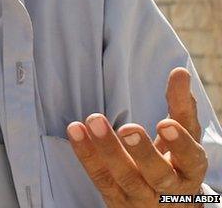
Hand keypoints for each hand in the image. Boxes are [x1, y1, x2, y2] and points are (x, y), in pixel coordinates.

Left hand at [67, 68, 207, 206]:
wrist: (165, 207)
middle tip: (127, 128)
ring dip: (108, 149)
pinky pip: (100, 177)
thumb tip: (180, 72)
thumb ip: (181, 108)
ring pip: (126, 177)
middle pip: (158, 174)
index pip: (190, 158)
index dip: (179, 143)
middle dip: (143, 152)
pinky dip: (86, 153)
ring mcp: (141, 196)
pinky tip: (75, 129)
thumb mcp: (184, 138)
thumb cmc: (175, 163)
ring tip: (94, 120)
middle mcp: (169, 187)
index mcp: (190, 170)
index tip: (165, 123)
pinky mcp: (116, 198)